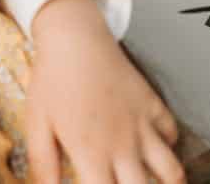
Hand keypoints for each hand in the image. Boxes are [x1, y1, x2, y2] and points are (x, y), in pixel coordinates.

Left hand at [27, 0, 183, 183]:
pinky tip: (154, 144)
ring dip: (166, 181)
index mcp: (91, 154)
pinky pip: (173, 135)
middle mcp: (123, 146)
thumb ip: (43, 162)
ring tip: (151, 179)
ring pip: (172, 172)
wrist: (74, 40)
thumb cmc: (51, 82)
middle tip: (123, 181)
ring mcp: (143, 127)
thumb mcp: (37, 123)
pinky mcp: (155, 106)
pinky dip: (168, 145)